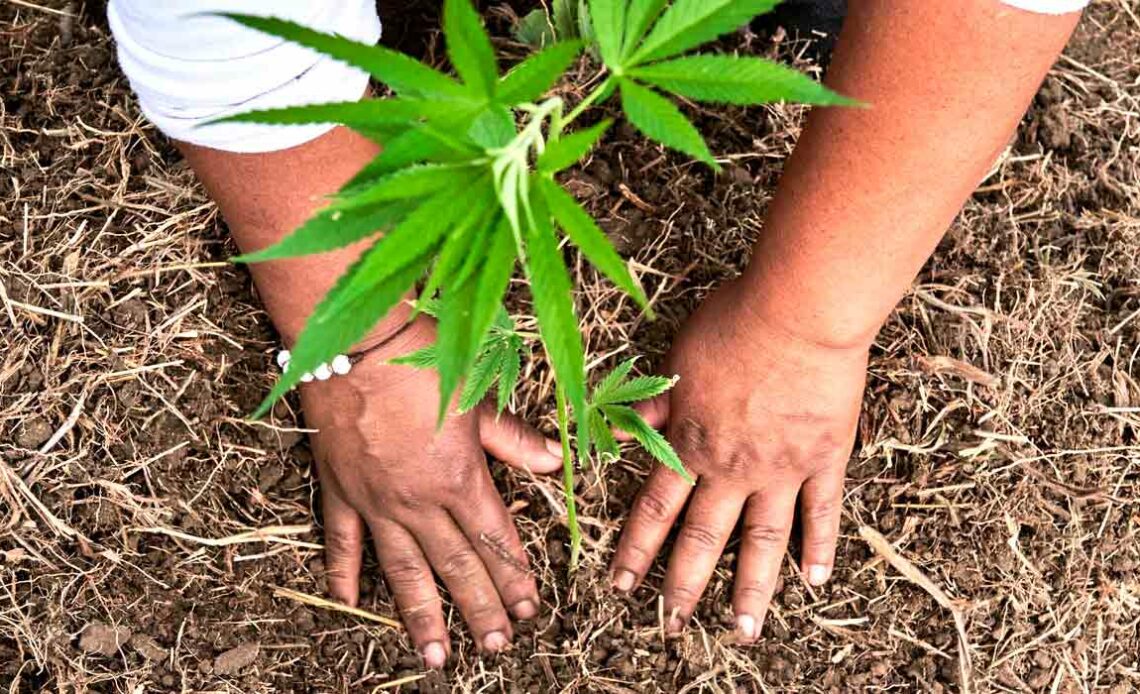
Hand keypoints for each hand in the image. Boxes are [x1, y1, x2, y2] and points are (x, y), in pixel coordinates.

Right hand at [298, 317, 562, 666]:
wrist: (355, 339)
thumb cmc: (423, 359)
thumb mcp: (479, 396)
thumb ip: (515, 439)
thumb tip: (557, 463)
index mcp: (459, 479)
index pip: (494, 540)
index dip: (515, 577)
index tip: (531, 609)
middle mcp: (418, 502)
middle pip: (455, 566)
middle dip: (480, 609)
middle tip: (496, 647)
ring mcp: (375, 501)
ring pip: (402, 570)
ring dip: (421, 615)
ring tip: (435, 657)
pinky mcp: (339, 489)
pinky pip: (342, 541)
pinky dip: (343, 573)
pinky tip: (349, 604)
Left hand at [609, 278, 866, 640]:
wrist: (798, 313)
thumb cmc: (732, 324)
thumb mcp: (675, 361)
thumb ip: (649, 408)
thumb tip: (612, 434)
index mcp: (690, 444)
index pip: (654, 510)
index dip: (635, 549)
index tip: (621, 585)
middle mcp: (732, 469)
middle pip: (704, 538)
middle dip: (684, 586)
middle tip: (673, 625)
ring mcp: (781, 470)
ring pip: (762, 541)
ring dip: (752, 591)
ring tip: (744, 631)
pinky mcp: (825, 458)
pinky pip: (822, 512)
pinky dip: (819, 547)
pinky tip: (815, 581)